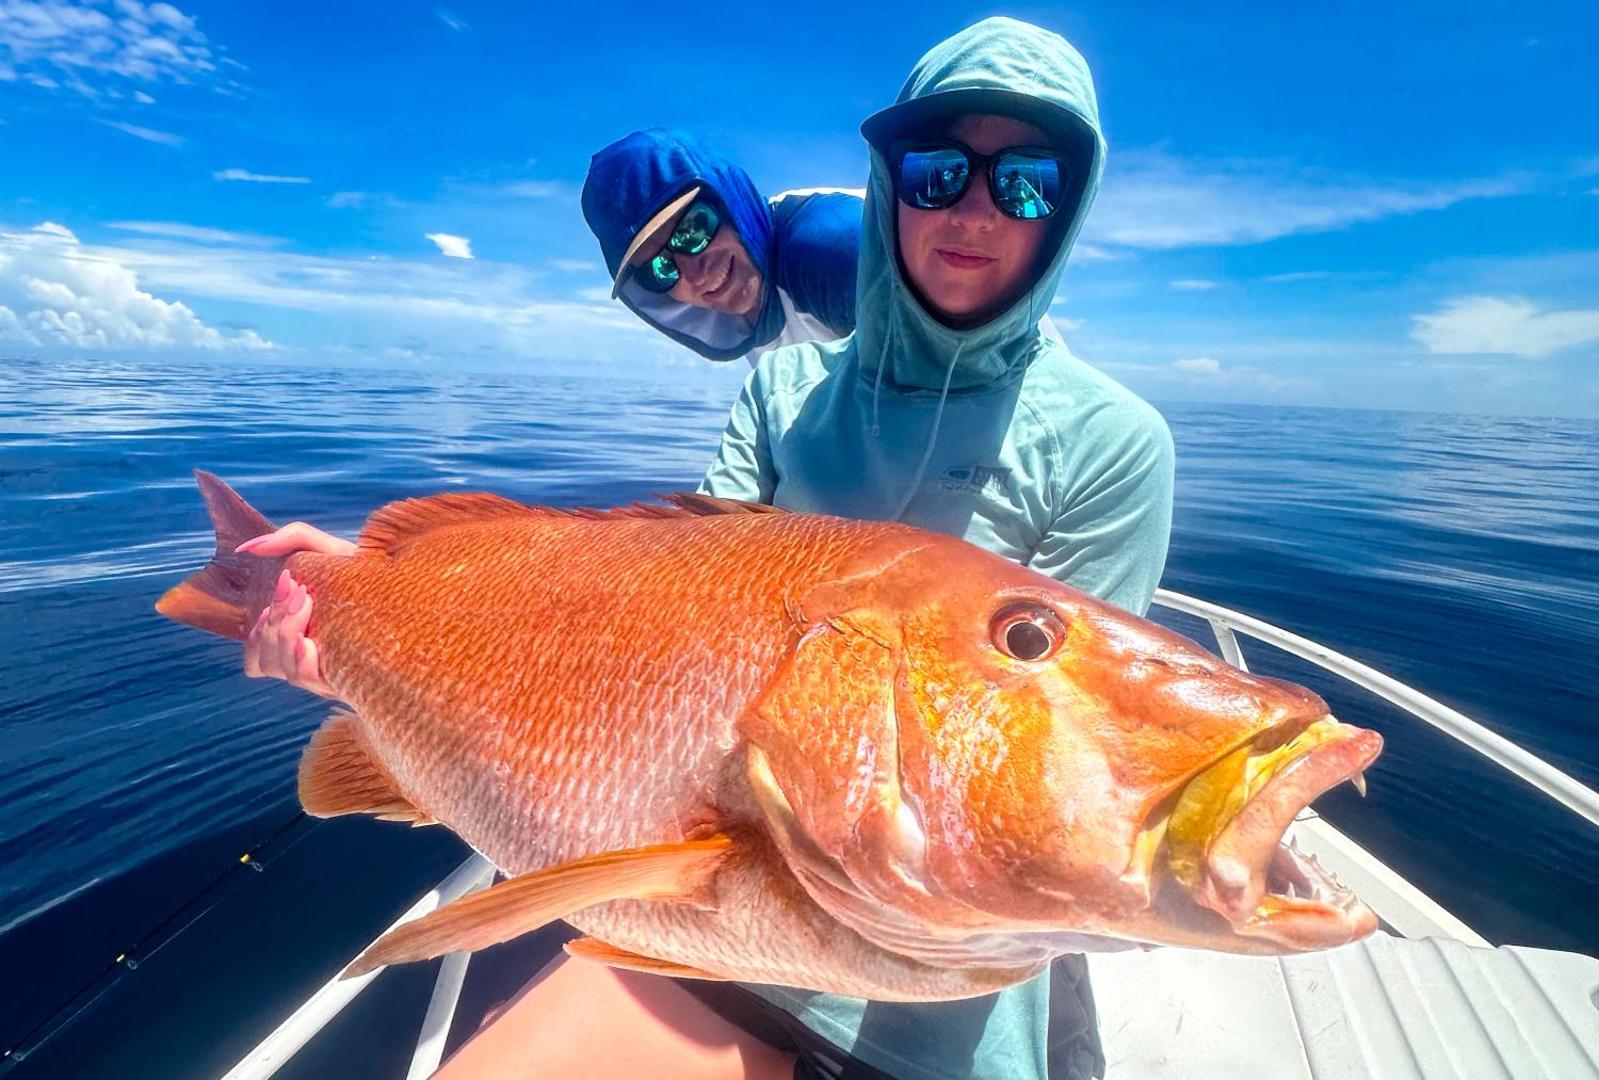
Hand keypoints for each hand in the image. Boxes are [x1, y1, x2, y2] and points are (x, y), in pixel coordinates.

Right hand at [237, 523, 355, 698]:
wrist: (411, 587)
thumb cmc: (368, 571)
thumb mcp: (330, 549)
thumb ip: (292, 539)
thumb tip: (247, 549)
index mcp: (298, 640)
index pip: (256, 653)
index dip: (259, 628)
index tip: (286, 585)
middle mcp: (310, 662)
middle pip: (266, 658)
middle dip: (276, 619)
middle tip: (302, 592)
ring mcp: (328, 673)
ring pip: (280, 669)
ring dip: (284, 634)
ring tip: (309, 603)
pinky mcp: (348, 680)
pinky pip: (305, 680)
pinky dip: (299, 660)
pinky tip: (312, 641)